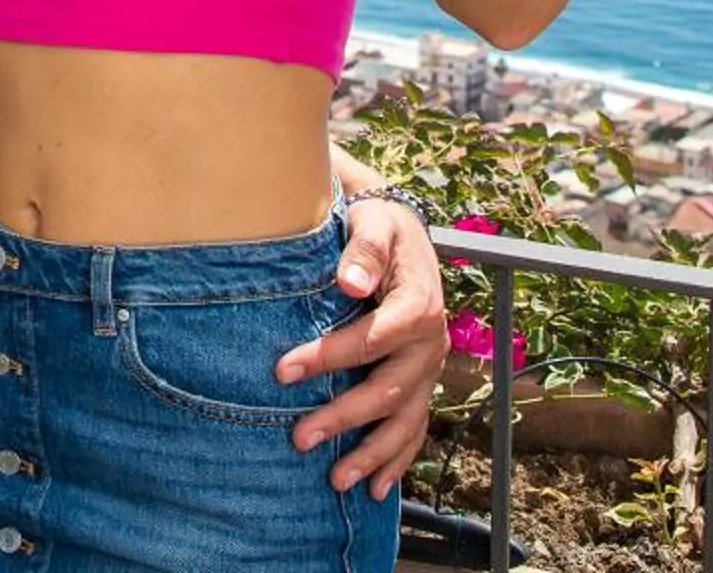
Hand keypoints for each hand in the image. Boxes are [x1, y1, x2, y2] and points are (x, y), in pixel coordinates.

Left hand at [275, 192, 446, 495]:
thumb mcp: (374, 224)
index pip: (372, 340)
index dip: (328, 358)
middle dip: (343, 417)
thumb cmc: (381, 228)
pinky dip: (397, 459)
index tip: (282, 371)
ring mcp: (428, 369)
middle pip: (387, 390)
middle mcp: (430, 344)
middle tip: (299, 438)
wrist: (404, 233)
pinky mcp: (421, 382)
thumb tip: (350, 282)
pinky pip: (414, 428)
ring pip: (404, 421)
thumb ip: (364, 251)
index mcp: (417, 307)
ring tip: (337, 480)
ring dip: (372, 454)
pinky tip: (376, 488)